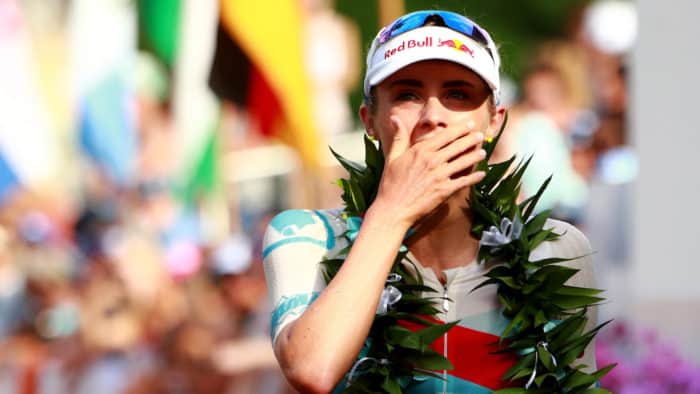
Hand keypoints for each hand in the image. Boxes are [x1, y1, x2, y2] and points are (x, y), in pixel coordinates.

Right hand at [371, 116, 485, 227]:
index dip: (459, 129)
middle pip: (457, 146)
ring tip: (483, 152)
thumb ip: (399, 137)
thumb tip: (394, 118)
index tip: (468, 124)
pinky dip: (474, 177)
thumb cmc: (390, 184)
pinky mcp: (444, 190)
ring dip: (475, 156)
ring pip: (463, 162)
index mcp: (420, 151)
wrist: (393, 209)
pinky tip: (481, 174)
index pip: (445, 135)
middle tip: (480, 135)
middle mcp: (432, 161)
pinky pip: (463, 181)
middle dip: (471, 139)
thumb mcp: (392, 158)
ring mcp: (440, 176)